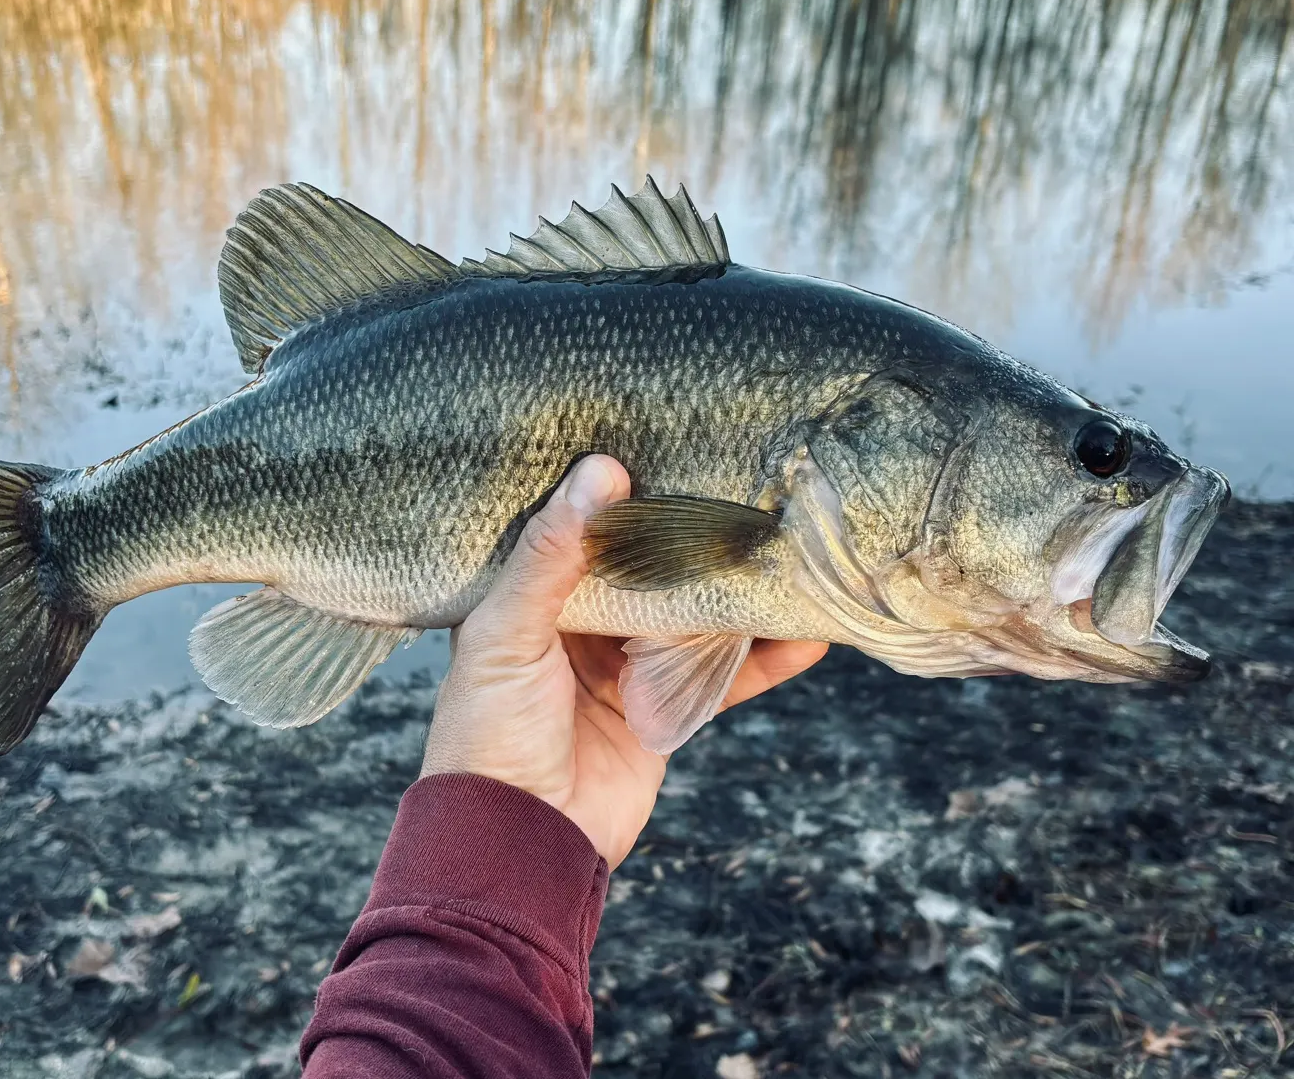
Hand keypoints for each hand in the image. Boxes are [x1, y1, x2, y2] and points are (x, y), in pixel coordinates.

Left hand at [420, 455, 828, 868]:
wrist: (517, 846)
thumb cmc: (488, 735)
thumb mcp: (506, 633)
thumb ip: (550, 555)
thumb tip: (600, 471)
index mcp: (532, 595)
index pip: (585, 529)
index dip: (623, 494)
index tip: (671, 446)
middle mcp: (581, 622)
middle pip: (648, 567)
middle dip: (693, 537)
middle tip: (745, 489)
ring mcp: (627, 664)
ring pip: (693, 614)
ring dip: (737, 592)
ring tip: (789, 553)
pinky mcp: (665, 708)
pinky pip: (722, 674)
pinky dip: (764, 657)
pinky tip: (805, 635)